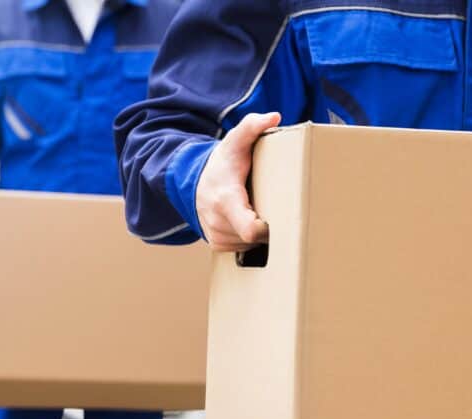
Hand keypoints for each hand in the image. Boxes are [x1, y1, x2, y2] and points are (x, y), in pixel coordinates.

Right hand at [195, 112, 280, 251]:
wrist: (193, 181)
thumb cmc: (222, 163)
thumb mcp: (235, 141)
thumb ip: (252, 126)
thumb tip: (274, 116)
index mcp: (226, 200)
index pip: (251, 230)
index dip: (268, 228)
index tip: (278, 215)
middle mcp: (218, 222)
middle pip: (256, 238)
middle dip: (269, 226)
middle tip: (275, 208)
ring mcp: (216, 236)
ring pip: (251, 246)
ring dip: (259, 233)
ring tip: (259, 211)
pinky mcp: (216, 245)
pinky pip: (242, 248)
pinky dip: (249, 238)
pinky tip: (248, 220)